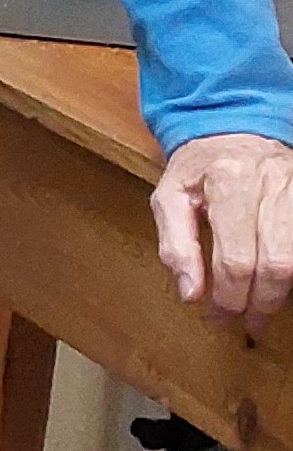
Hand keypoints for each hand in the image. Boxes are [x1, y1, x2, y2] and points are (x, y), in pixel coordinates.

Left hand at [151, 131, 292, 322]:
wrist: (240, 128)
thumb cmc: (200, 166)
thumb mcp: (169, 197)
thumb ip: (175, 245)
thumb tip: (190, 293)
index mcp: (230, 184)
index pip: (235, 258)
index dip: (229, 298)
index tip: (218, 318)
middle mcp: (273, 186)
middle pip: (277, 263)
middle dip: (260, 302)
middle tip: (245, 323)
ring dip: (281, 291)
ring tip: (261, 309)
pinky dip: (292, 269)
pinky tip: (277, 283)